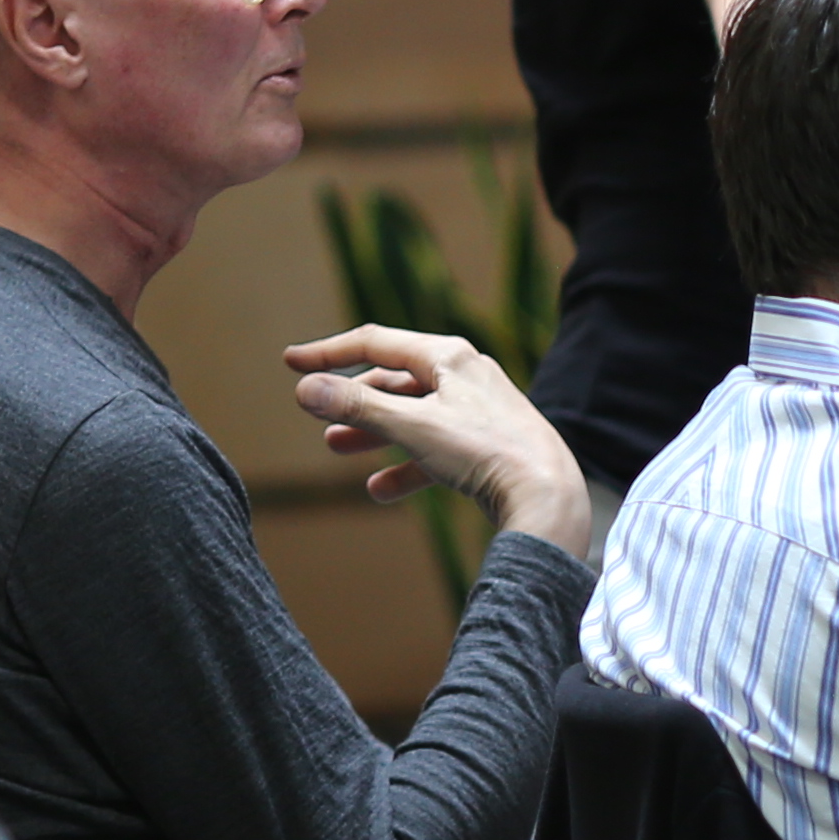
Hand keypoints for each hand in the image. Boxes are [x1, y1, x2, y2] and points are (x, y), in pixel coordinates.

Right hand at [286, 326, 591, 552]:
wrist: (548, 496)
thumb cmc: (485, 451)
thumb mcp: (414, 425)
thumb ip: (358, 407)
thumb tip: (304, 388)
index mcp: (448, 357)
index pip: (376, 343)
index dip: (329, 352)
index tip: (290, 363)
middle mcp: (465, 377)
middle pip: (395, 380)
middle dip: (352, 399)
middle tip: (315, 415)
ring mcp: (479, 412)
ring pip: (413, 417)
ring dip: (373, 431)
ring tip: (337, 448)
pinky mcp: (488, 448)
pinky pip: (436, 452)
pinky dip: (406, 466)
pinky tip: (380, 489)